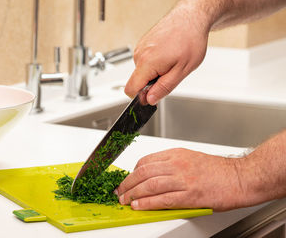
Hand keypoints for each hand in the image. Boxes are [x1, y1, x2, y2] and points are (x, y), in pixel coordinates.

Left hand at [115, 148, 249, 210]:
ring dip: (133, 193)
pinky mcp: (190, 195)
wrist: (241, 178)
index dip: (132, 172)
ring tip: (124, 200)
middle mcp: (177, 164)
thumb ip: (171, 164)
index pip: (146, 161)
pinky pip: (162, 199)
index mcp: (176, 154)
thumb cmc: (218, 170)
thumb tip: (152, 174)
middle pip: (143, 172)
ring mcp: (183, 180)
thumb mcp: (190, 158)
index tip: (127, 179)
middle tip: (119, 191)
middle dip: (127, 183)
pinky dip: (147, 203)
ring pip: (149, 185)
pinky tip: (138, 205)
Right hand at [125, 9, 208, 104]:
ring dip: (155, 72)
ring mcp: (140, 48)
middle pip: (137, 81)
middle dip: (152, 83)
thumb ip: (164, 88)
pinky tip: (168, 53)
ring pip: (142, 71)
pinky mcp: (143, 43)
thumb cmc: (190, 40)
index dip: (140, 97)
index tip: (152, 96)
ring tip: (172, 60)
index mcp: (147, 63)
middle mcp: (139, 55)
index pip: (130, 89)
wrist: (191, 16)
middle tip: (171, 72)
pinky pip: (144, 61)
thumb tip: (150, 99)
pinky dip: (155, 62)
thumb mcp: (182, 70)